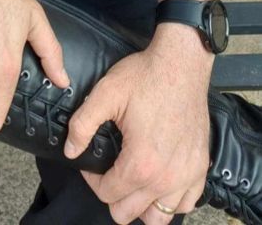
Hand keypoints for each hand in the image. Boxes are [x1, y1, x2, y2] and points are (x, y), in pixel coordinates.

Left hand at [63, 35, 211, 224]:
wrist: (181, 62)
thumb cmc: (147, 76)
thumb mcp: (106, 94)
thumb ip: (82, 124)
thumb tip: (70, 150)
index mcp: (141, 163)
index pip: (106, 194)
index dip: (92, 179)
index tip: (91, 162)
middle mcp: (166, 178)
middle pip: (127, 213)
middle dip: (112, 194)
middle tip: (109, 170)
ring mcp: (186, 175)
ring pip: (157, 218)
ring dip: (141, 204)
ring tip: (133, 181)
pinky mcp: (200, 167)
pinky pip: (185, 204)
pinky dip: (170, 200)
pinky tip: (159, 181)